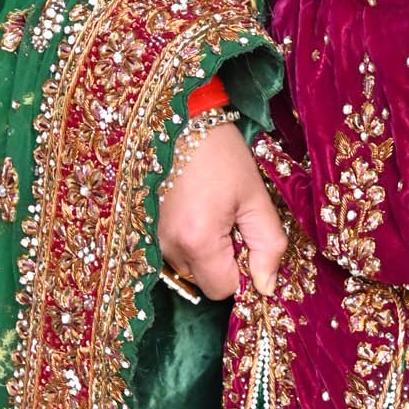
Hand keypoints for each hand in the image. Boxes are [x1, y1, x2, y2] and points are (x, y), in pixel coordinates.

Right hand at [157, 123, 287, 298]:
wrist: (181, 119)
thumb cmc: (221, 153)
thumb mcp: (255, 196)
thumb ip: (267, 244)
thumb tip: (267, 287)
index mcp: (198, 240)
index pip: (224, 289)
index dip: (242, 271)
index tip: (246, 238)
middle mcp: (167, 247)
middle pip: (203, 281)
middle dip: (222, 260)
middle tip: (228, 218)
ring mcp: (149, 239)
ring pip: (187, 268)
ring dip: (203, 250)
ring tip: (208, 209)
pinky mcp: (141, 230)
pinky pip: (172, 252)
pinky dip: (186, 240)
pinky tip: (191, 210)